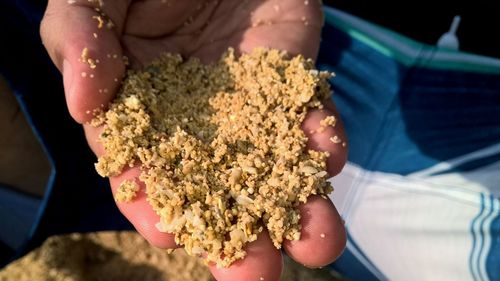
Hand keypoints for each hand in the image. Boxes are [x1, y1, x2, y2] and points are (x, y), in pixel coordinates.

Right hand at [40, 0, 347, 279]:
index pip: (147, 173)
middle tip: (253, 275)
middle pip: (218, 191)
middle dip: (238, 233)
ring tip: (316, 242)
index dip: (154, 204)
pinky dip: (321, 138)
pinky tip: (326, 157)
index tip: (169, 231)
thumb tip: (82, 106)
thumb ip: (79, 42)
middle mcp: (198, 125)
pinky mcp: (290, 79)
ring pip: (274, 167)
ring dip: (298, 207)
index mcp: (142, 118)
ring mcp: (248, 106)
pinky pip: (309, 116)